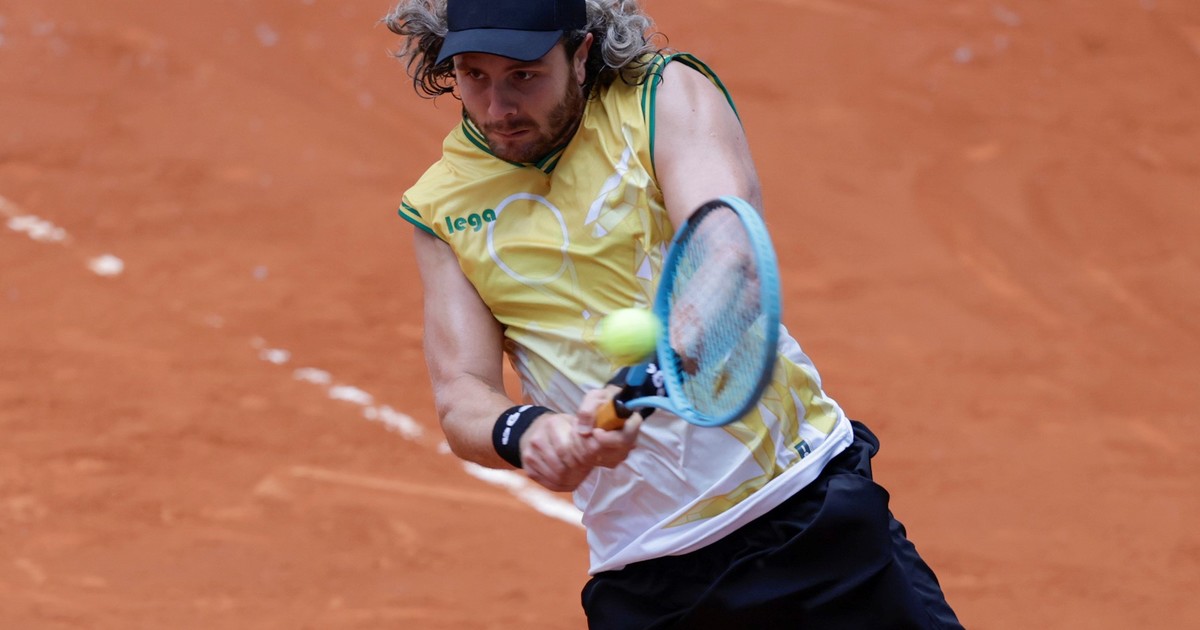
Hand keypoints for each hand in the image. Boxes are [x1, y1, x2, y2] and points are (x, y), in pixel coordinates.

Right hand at [520, 389, 642, 491]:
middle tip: (586, 468)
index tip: (593, 459)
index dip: (586, 458)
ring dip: (573, 478)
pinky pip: (549, 483)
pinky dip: (562, 484)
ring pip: (558, 476)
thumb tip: (630, 444)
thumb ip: (598, 431)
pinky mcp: (528, 467)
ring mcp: (531, 454)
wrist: (531, 431)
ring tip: (578, 473)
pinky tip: (568, 478)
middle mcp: (540, 438)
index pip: (572, 448)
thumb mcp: (577, 422)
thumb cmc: (562, 428)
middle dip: (580, 469)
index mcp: (554, 424)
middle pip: (566, 465)